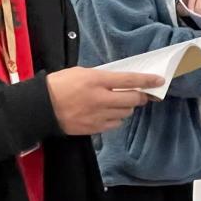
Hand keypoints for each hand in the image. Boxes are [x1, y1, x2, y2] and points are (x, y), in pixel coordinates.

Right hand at [47, 68, 164, 134]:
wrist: (41, 107)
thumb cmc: (59, 85)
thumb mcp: (80, 72)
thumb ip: (101, 77)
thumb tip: (119, 81)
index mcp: (96, 80)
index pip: (129, 80)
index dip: (146, 80)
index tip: (159, 80)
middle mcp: (100, 98)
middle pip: (132, 99)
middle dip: (141, 97)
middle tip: (142, 95)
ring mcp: (98, 115)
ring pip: (125, 113)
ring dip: (127, 107)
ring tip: (121, 103)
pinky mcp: (94, 128)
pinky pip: (115, 124)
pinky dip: (117, 118)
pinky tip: (110, 113)